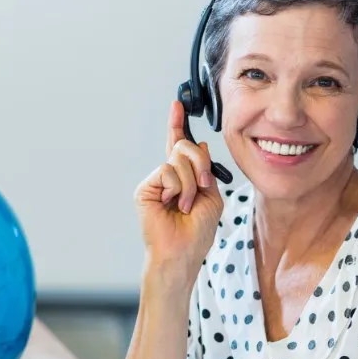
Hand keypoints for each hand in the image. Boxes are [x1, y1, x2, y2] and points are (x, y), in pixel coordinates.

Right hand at [135, 101, 224, 270]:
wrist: (183, 252)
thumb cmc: (197, 232)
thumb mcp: (212, 196)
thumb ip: (206, 170)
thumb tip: (199, 143)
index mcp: (183, 178)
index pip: (179, 146)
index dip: (177, 125)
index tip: (178, 106)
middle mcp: (167, 177)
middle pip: (184, 147)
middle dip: (199, 163)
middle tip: (203, 184)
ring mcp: (155, 182)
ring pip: (178, 159)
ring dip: (190, 183)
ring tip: (186, 205)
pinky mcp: (145, 188)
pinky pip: (167, 171)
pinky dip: (178, 188)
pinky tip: (175, 204)